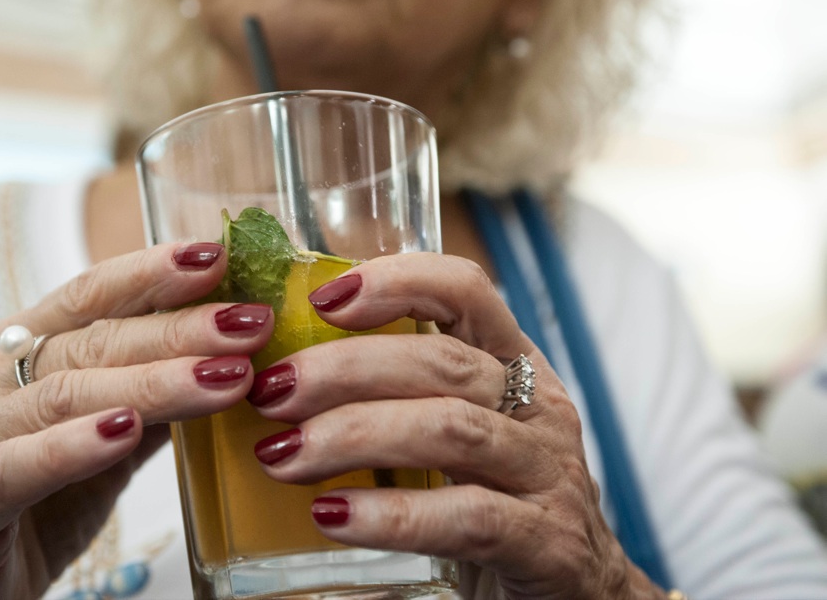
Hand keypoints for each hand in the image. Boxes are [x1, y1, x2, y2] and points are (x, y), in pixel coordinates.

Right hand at [0, 242, 272, 599]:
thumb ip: (152, 399)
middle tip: (248, 324)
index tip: (217, 256)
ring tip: (224, 377)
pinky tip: (125, 432)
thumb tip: (231, 356)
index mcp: (18, 353)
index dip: (153, 272)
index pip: (90, 296)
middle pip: (91, 342)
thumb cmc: (35, 510)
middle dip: (178, 330)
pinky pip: (17, 467)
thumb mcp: (105, 444)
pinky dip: (73, 446)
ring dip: (153, 383)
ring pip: (65, 395)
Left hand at [247, 253, 664, 599]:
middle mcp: (538, 407)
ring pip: (449, 430)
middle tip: (270, 390)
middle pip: (441, 362)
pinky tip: (333, 516)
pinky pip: (465, 517)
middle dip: (344, 369)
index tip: (323, 298)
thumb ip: (395, 395)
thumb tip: (276, 373)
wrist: (580, 590)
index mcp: (512, 364)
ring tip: (283, 454)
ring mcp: (549, 474)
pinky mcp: (549, 543)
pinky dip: (393, 514)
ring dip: (354, 435)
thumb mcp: (454, 429)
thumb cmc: (493, 495)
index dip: (396, 281)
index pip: (465, 290)